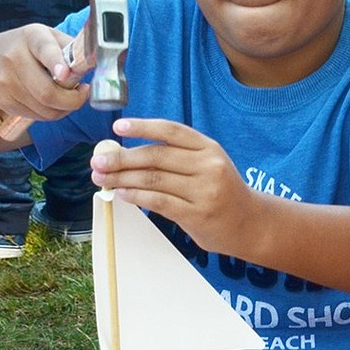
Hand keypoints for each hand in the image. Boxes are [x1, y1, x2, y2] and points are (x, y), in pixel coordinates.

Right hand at [0, 25, 89, 121]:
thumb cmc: (25, 49)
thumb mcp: (45, 38)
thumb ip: (68, 48)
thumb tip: (94, 63)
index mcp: (32, 37)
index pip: (45, 50)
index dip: (56, 63)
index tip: (65, 74)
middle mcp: (14, 57)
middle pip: (48, 92)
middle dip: (73, 100)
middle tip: (83, 92)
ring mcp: (5, 81)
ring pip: (45, 109)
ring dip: (64, 108)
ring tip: (68, 96)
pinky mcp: (3, 101)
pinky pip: (37, 116)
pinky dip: (50, 113)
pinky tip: (51, 101)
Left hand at [90, 118, 254, 254]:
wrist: (250, 223)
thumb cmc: (221, 191)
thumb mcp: (208, 165)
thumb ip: (177, 158)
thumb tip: (126, 155)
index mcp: (209, 148)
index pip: (171, 131)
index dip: (142, 127)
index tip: (117, 127)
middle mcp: (209, 166)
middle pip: (157, 156)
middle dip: (122, 158)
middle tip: (98, 161)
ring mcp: (205, 191)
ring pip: (154, 179)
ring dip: (122, 179)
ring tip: (102, 179)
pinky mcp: (198, 215)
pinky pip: (159, 202)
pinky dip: (136, 197)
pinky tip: (121, 194)